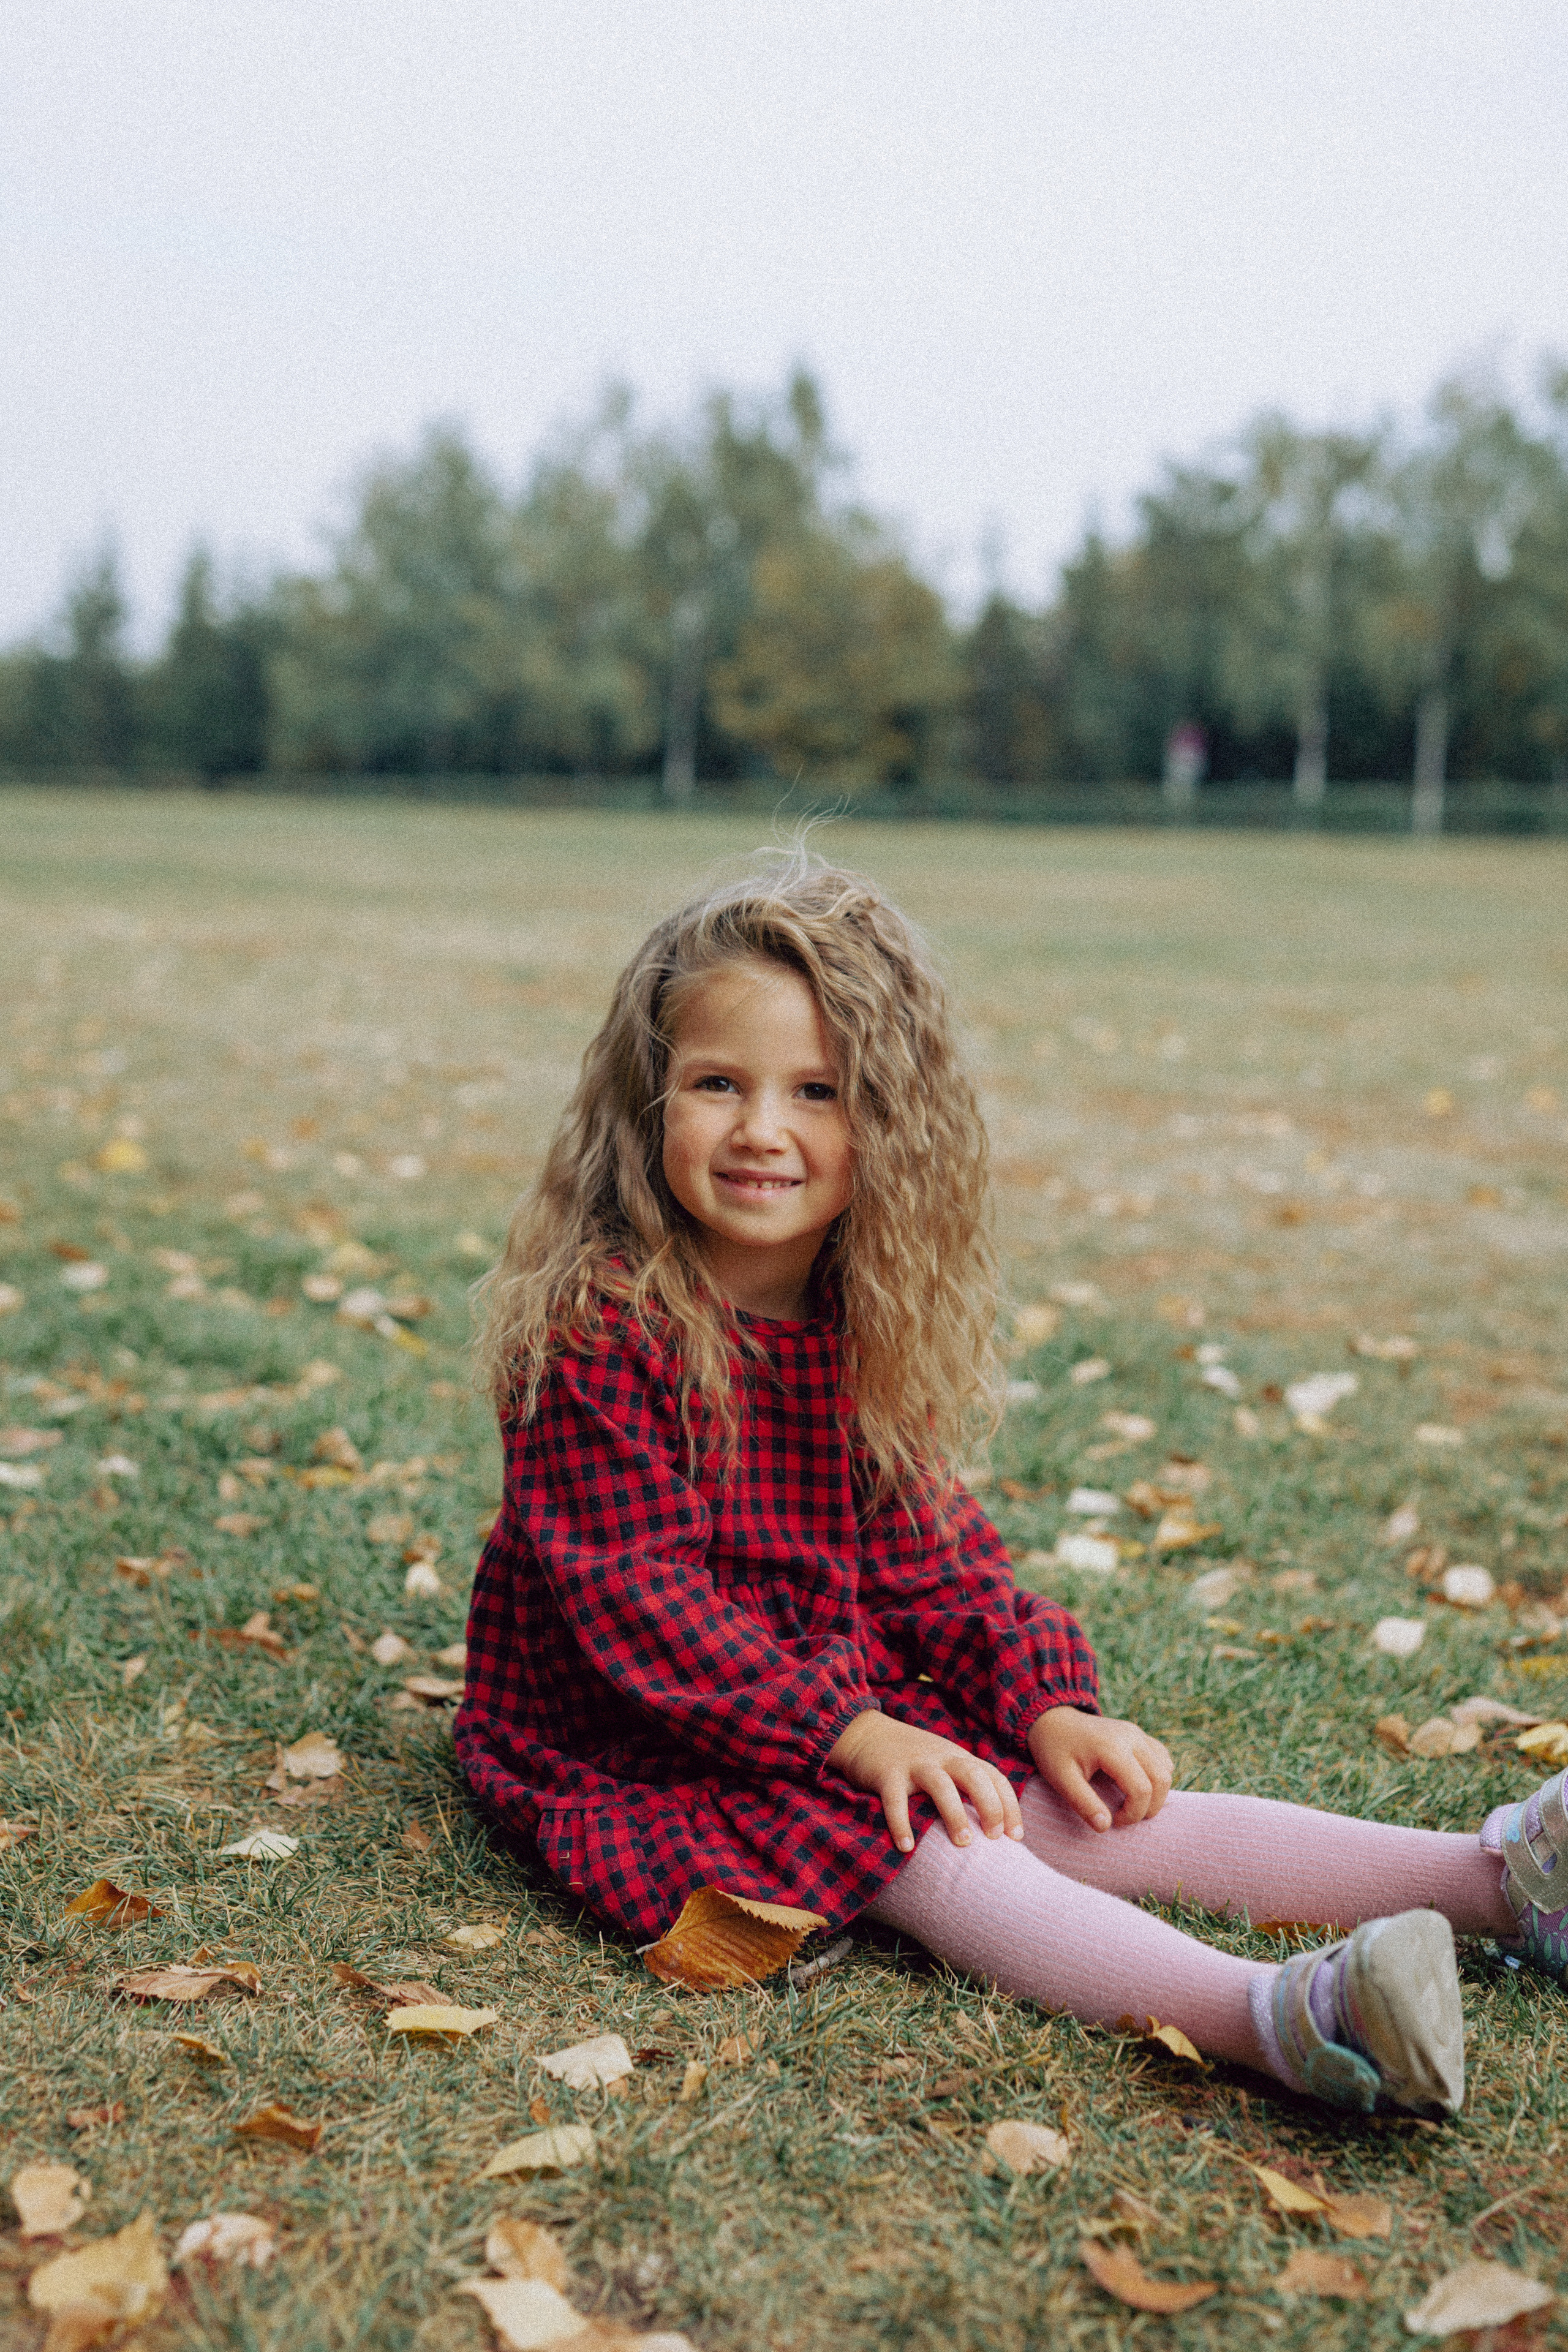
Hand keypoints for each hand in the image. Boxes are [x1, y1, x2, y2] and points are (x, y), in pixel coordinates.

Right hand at [826, 1708, 1023, 1853]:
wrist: (865, 1734)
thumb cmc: (912, 1761)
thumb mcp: (944, 1765)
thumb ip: (966, 1787)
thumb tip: (993, 1829)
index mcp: (959, 1757)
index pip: (994, 1777)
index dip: (1009, 1805)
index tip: (1016, 1837)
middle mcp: (941, 1757)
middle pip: (974, 1775)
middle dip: (990, 1805)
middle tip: (994, 1838)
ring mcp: (914, 1764)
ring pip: (940, 1784)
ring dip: (954, 1813)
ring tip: (963, 1843)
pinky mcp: (886, 1772)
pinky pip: (895, 1799)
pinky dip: (901, 1822)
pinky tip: (907, 1847)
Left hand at [1027, 1705, 1172, 1832]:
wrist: (1052, 1720)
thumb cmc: (1054, 1750)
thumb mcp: (1061, 1779)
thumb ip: (1083, 1804)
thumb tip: (1105, 1827)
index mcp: (1112, 1747)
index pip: (1141, 1789)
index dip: (1133, 1813)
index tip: (1115, 1821)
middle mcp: (1131, 1737)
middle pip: (1161, 1779)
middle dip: (1151, 1807)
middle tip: (1127, 1817)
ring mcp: (1136, 1733)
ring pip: (1166, 1768)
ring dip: (1157, 1792)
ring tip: (1132, 1803)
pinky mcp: (1138, 1734)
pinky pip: (1162, 1757)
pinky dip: (1157, 1777)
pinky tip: (1137, 1786)